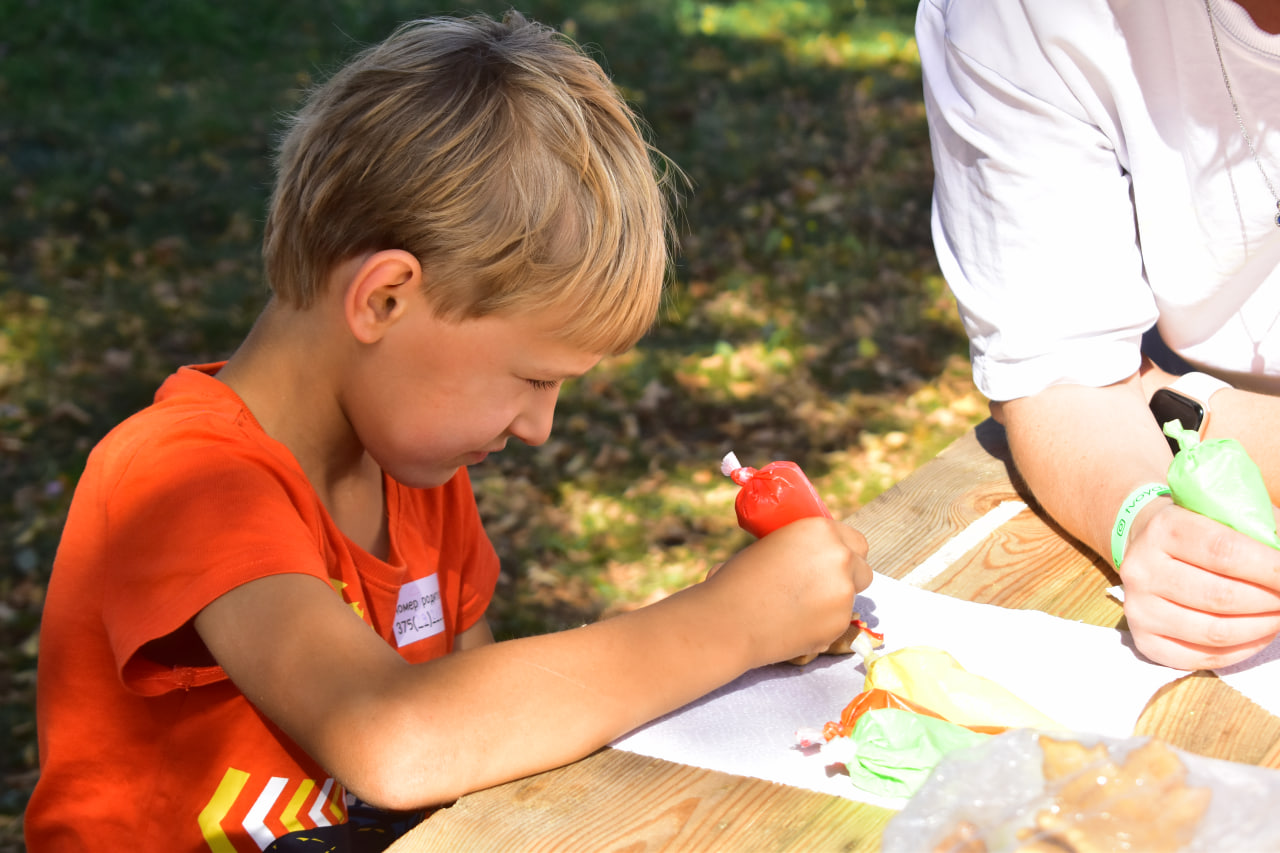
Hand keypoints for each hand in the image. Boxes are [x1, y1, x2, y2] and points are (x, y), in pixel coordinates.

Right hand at [704, 517, 872, 665]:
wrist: (727, 621)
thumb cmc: (736, 581)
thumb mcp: (768, 547)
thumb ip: (798, 549)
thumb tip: (807, 558)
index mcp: (819, 530)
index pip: (854, 540)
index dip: (842, 552)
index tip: (830, 562)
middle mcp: (839, 557)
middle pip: (862, 567)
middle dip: (848, 576)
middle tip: (822, 586)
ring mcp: (843, 593)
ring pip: (852, 597)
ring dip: (834, 601)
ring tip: (798, 609)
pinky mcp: (840, 624)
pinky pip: (839, 621)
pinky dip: (824, 624)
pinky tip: (795, 625)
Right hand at [1118, 500, 1279, 669]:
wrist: (1144, 545)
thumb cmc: (1196, 530)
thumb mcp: (1222, 514)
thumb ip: (1259, 532)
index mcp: (1163, 528)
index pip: (1224, 551)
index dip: (1270, 569)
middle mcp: (1143, 569)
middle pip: (1221, 596)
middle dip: (1271, 600)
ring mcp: (1139, 608)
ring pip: (1216, 632)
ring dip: (1263, 627)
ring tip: (1278, 614)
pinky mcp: (1144, 640)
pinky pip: (1204, 658)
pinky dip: (1243, 650)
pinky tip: (1258, 633)